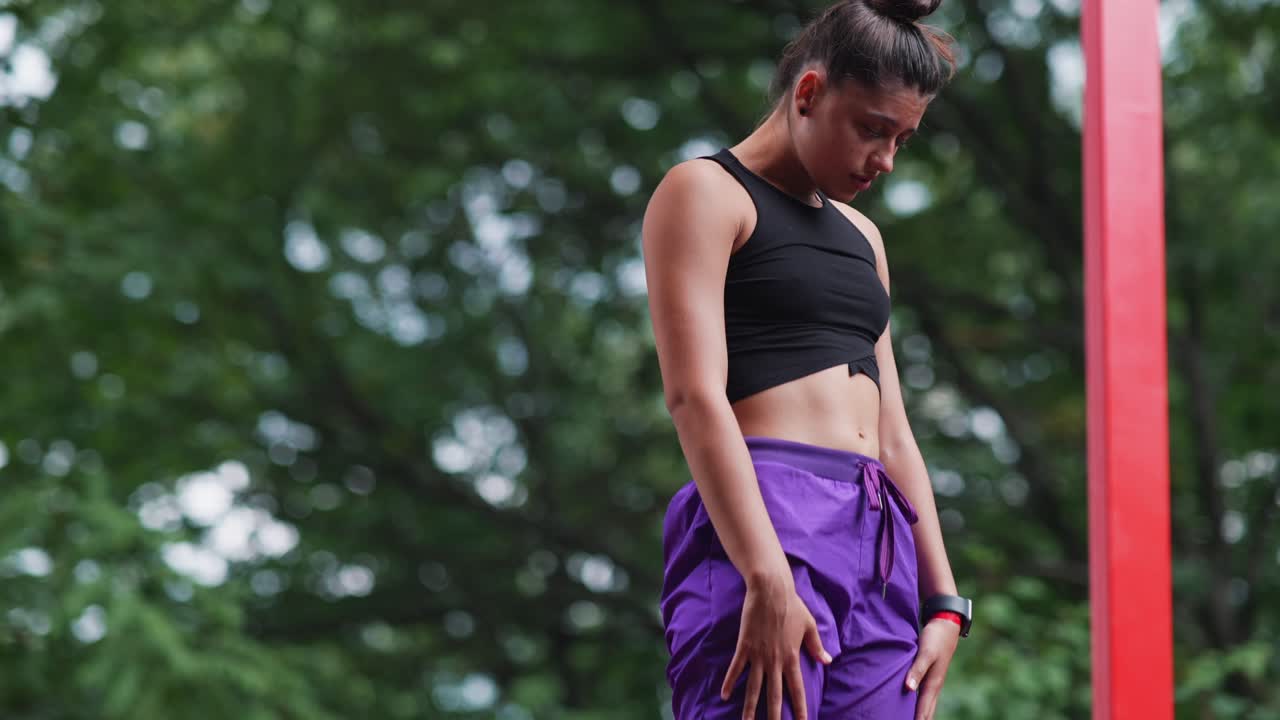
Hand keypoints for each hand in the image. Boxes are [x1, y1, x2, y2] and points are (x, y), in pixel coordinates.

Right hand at [720, 575, 832, 719]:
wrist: (771, 590)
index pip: (797, 690)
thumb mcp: (810, 626)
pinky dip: (730, 682)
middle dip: (774, 716)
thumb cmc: (793, 605)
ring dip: (750, 707)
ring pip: (753, 687)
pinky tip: (724, 696)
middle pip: (774, 695)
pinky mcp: (744, 646)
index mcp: (792, 657)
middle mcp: (775, 661)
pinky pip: (736, 668)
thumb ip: (816, 646)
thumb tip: (827, 661)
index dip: (800, 709)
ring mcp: (758, 655)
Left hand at [904, 616, 960, 719]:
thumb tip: (909, 688)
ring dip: (921, 714)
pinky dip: (919, 703)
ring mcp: (933, 680)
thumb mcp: (925, 653)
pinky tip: (913, 704)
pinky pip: (924, 695)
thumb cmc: (935, 638)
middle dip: (921, 719)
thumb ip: (917, 670)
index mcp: (933, 683)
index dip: (918, 719)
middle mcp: (934, 685)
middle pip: (927, 710)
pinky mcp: (930, 674)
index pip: (924, 708)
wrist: (945, 626)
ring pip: (927, 703)